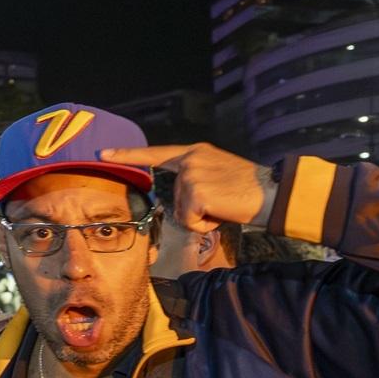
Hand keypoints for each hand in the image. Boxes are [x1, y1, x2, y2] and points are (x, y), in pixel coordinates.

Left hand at [101, 143, 275, 232]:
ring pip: (182, 212)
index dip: (128, 155)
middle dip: (195, 209)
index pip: (156, 153)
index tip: (104, 153)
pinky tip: (223, 213)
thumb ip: (196, 177)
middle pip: (174, 198)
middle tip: (223, 201)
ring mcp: (191, 176)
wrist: (274, 192)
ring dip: (202, 217)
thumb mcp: (218, 172)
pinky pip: (190, 221)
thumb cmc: (250, 188)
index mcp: (195, 152)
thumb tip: (185, 198)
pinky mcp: (196, 193)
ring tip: (225, 205)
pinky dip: (206, 225)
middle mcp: (190, 160)